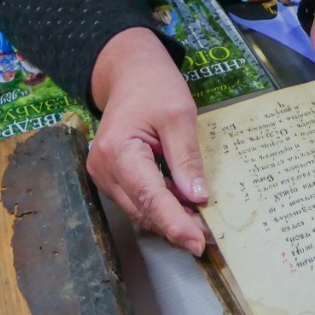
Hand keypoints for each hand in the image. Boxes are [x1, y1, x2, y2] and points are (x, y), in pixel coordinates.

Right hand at [88, 27, 209, 254]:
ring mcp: (105, 176)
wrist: (130, 72)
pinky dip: (161, 206)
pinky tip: (184, 207)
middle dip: (176, 225)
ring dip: (170, 219)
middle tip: (210, 235)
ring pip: (140, 210)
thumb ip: (186, 158)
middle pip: (143, 209)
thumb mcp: (179, 115)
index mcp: (118, 151)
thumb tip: (198, 197)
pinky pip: (138, 200)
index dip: (174, 223)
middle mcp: (104, 170)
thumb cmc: (154, 87)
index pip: (149, 196)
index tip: (197, 242)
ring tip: (202, 224)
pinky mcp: (112, 178)